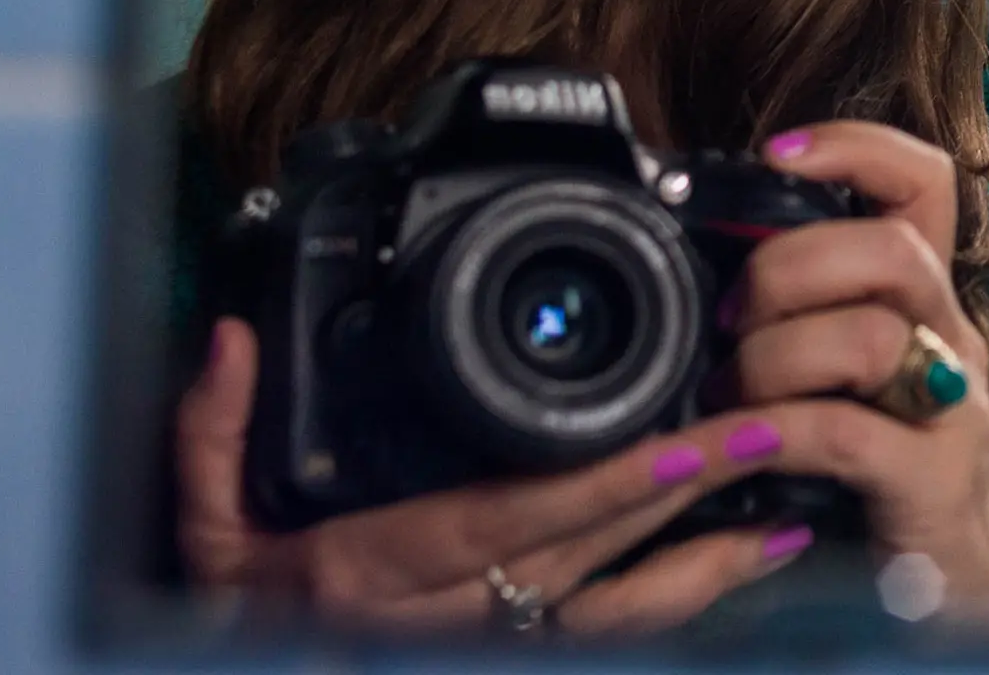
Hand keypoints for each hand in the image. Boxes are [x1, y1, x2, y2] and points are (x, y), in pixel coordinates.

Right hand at [174, 318, 818, 637]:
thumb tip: (225, 344)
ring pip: (625, 611)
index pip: (512, 516)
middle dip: (685, 494)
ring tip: (790, 513)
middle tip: (769, 429)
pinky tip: (753, 561)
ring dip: (709, 562)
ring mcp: (492, 647)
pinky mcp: (519, 659)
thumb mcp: (198, 533)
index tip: (683, 439)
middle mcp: (452, 619)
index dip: (606, 482)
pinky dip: (689, 601)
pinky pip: (620, 638)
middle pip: (593, 552)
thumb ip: (209, 436)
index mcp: (378, 572)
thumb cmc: (231, 622)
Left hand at [668, 121, 988, 613]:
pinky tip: (734, 448)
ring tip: (727, 400)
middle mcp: (950, 342)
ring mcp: (951, 413)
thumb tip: (686, 258)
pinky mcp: (934, 484)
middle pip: (892, 248)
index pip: (924, 183)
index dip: (854, 148)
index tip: (771, 155)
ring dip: (772, 358)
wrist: (950, 599)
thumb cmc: (867, 482)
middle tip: (727, 320)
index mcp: (922, 303)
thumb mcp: (835, 381)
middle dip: (787, 266)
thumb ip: (791, 318)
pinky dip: (771, 432)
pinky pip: (844, 433)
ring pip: (871, 334)